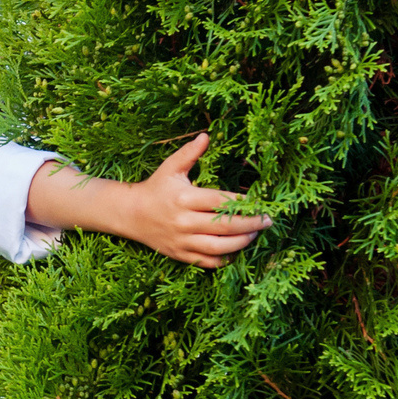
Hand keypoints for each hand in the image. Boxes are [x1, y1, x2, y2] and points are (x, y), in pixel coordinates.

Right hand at [120, 134, 269, 268]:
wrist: (129, 214)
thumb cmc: (155, 188)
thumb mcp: (170, 168)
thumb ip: (189, 153)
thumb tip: (206, 136)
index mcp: (184, 198)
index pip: (221, 202)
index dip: (244, 203)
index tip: (260, 202)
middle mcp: (184, 222)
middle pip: (226, 226)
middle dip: (252, 224)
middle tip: (267, 220)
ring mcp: (182, 241)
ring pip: (220, 247)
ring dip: (243, 241)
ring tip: (255, 234)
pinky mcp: (180, 254)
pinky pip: (209, 262)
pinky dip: (226, 259)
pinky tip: (236, 249)